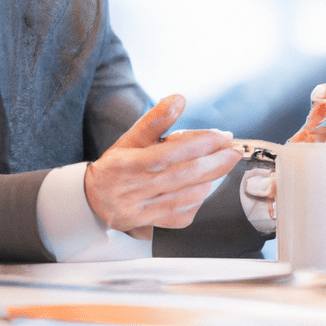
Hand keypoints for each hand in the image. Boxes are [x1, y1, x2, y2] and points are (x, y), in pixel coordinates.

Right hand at [84, 94, 240, 237]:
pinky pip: (180, 217)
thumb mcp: (130, 137)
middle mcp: (135, 188)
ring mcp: (142, 210)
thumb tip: (179, 100)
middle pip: (183, 176)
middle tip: (234, 152)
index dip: (200, 144)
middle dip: (215, 163)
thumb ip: (155, 119)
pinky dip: (196, 202)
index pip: (171, 152)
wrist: (91, 199)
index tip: (221, 136)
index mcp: (130, 163)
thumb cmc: (116, 165)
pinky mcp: (148, 225)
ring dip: (209, 181)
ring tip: (220, 166)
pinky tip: (202, 188)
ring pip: (185, 197)